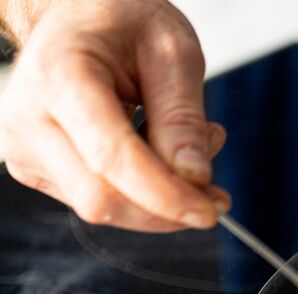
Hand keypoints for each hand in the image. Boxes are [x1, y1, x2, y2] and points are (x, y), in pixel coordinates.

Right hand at [0, 0, 228, 231]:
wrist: (79, 15)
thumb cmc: (124, 22)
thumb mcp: (173, 52)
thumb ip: (182, 116)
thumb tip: (194, 179)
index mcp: (59, 74)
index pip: (111, 157)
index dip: (164, 195)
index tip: (210, 212)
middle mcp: (28, 116)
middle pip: (101, 198)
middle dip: (167, 208)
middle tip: (215, 191)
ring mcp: (24, 146)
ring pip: (101, 207)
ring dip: (159, 197)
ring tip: (189, 148)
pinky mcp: (35, 167)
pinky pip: (97, 199)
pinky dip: (140, 191)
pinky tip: (158, 152)